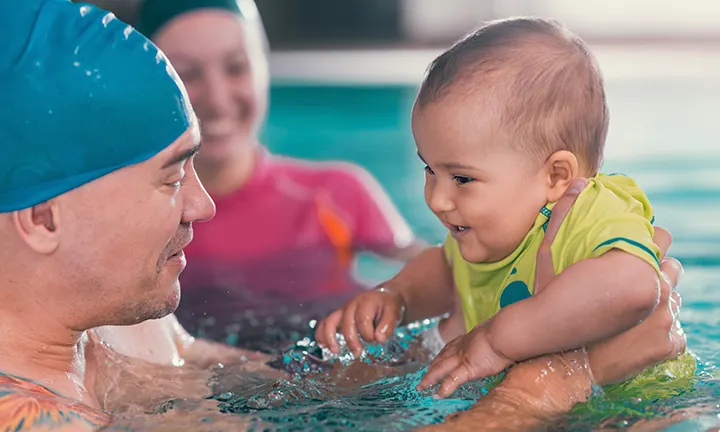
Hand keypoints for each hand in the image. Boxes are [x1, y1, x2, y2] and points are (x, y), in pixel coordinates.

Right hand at [315, 287, 405, 355]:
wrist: (384, 296)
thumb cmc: (388, 306)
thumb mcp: (393, 313)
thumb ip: (388, 325)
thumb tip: (378, 338)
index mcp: (366, 302)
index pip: (363, 319)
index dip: (368, 333)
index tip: (376, 341)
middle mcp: (352, 304)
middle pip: (346, 322)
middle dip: (351, 340)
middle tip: (358, 353)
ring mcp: (343, 310)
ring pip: (330, 321)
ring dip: (330, 337)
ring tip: (335, 351)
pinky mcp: (338, 316)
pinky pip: (325, 323)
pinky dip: (322, 334)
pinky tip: (324, 345)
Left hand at [416, 320, 513, 397]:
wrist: (505, 332)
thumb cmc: (505, 333)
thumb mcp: (495, 335)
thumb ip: (493, 341)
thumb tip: (501, 344)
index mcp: (468, 339)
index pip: (450, 348)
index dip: (442, 355)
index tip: (436, 360)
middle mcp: (461, 348)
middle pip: (441, 358)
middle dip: (431, 367)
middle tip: (423, 376)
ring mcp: (462, 358)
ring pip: (440, 369)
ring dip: (430, 378)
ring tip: (422, 387)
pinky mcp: (468, 368)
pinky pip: (452, 380)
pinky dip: (444, 388)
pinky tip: (438, 395)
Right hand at [534, 178, 686, 384]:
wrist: (551, 351)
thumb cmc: (548, 298)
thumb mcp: (551, 253)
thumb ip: (566, 215)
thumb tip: (579, 183)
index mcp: (635, 262)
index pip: (661, 235)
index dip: (645, 238)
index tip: (629, 245)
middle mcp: (657, 287)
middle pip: (672, 265)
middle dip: (654, 264)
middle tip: (628, 273)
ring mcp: (664, 319)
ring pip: (674, 294)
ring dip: (658, 292)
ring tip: (632, 298)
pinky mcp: (667, 345)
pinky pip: (676, 327)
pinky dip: (659, 324)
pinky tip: (636, 324)